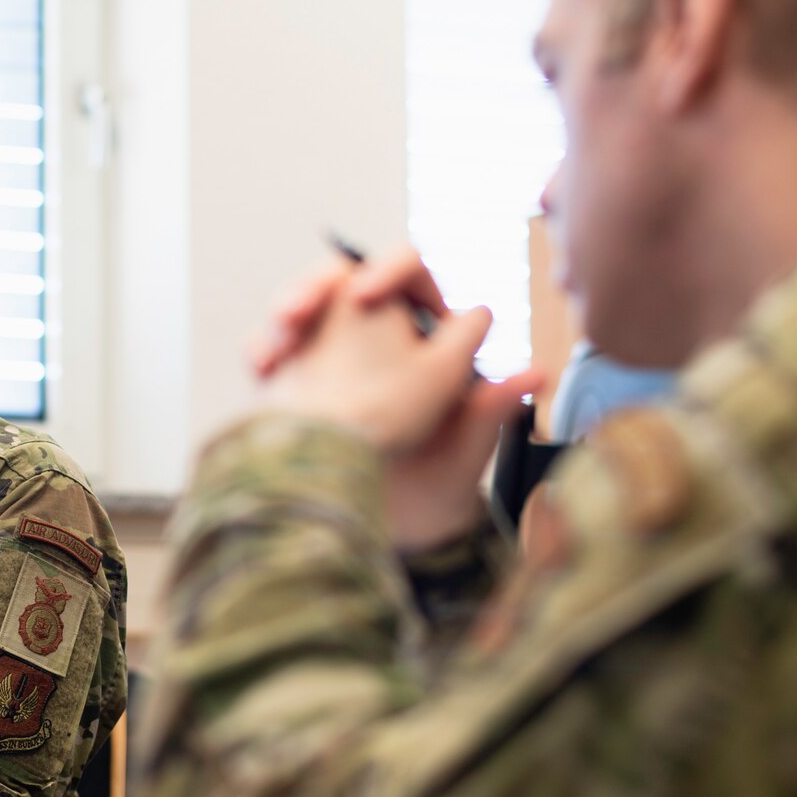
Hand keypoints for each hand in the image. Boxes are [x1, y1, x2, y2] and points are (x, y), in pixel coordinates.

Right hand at [255, 247, 538, 544]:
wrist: (395, 525)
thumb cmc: (444, 477)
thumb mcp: (468, 444)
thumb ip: (492, 408)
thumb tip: (536, 374)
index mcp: (429, 333)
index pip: (411, 272)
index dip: (388, 271)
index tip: (364, 294)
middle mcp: (382, 336)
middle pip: (343, 281)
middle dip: (313, 285)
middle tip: (292, 311)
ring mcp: (337, 355)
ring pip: (304, 309)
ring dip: (285, 313)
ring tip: (275, 343)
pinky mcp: (302, 381)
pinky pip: (277, 350)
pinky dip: (263, 351)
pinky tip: (261, 368)